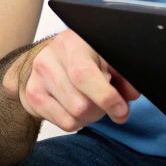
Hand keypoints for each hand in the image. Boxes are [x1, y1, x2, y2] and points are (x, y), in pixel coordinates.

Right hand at [4, 29, 140, 131]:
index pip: (84, 74)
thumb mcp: (106, 58)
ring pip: (74, 115)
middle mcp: (50, 57)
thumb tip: (132, 93)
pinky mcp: (33, 96)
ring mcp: (37, 77)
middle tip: (107, 102)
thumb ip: (123, 74)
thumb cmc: (84, 57)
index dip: (105, 96)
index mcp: (72, 42)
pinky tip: (77, 106)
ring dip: (91, 116)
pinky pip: (65, 123)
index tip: (121, 110)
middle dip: (101, 109)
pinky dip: (78, 121)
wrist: (50, 58)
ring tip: (91, 100)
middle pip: (80, 103)